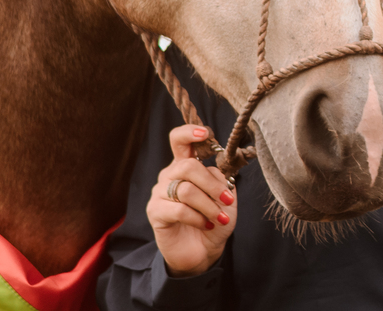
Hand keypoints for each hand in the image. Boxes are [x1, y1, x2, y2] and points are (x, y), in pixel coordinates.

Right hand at [145, 124, 237, 276]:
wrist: (204, 250)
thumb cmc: (214, 220)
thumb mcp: (225, 197)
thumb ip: (220, 179)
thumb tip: (214, 169)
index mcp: (185, 165)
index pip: (179, 141)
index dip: (189, 133)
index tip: (205, 133)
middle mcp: (170, 175)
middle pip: (188, 166)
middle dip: (212, 184)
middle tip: (227, 200)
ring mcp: (160, 193)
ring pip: (186, 190)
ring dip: (208, 205)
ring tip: (219, 218)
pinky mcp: (155, 212)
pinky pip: (179, 210)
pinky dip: (198, 218)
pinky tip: (206, 225)